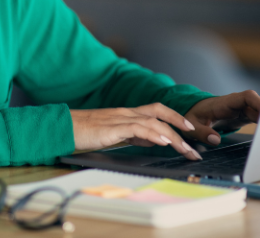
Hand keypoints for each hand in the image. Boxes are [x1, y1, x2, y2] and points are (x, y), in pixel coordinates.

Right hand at [70, 103, 202, 159]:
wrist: (64, 128)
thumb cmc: (84, 132)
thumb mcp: (114, 134)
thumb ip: (133, 135)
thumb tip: (153, 140)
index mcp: (126, 114)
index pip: (156, 111)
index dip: (174, 117)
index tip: (189, 130)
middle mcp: (126, 113)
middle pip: (159, 111)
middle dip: (180, 123)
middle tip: (195, 138)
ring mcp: (120, 118)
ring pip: (153, 122)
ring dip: (173, 136)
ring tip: (186, 149)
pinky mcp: (113, 127)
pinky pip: (138, 128)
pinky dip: (153, 134)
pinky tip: (164, 142)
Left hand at [182, 90, 259, 145]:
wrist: (193, 111)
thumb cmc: (193, 115)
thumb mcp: (191, 125)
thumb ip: (201, 132)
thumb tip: (216, 140)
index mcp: (225, 103)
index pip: (247, 97)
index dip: (259, 104)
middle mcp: (236, 104)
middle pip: (259, 104)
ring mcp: (242, 110)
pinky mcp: (245, 117)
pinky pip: (259, 118)